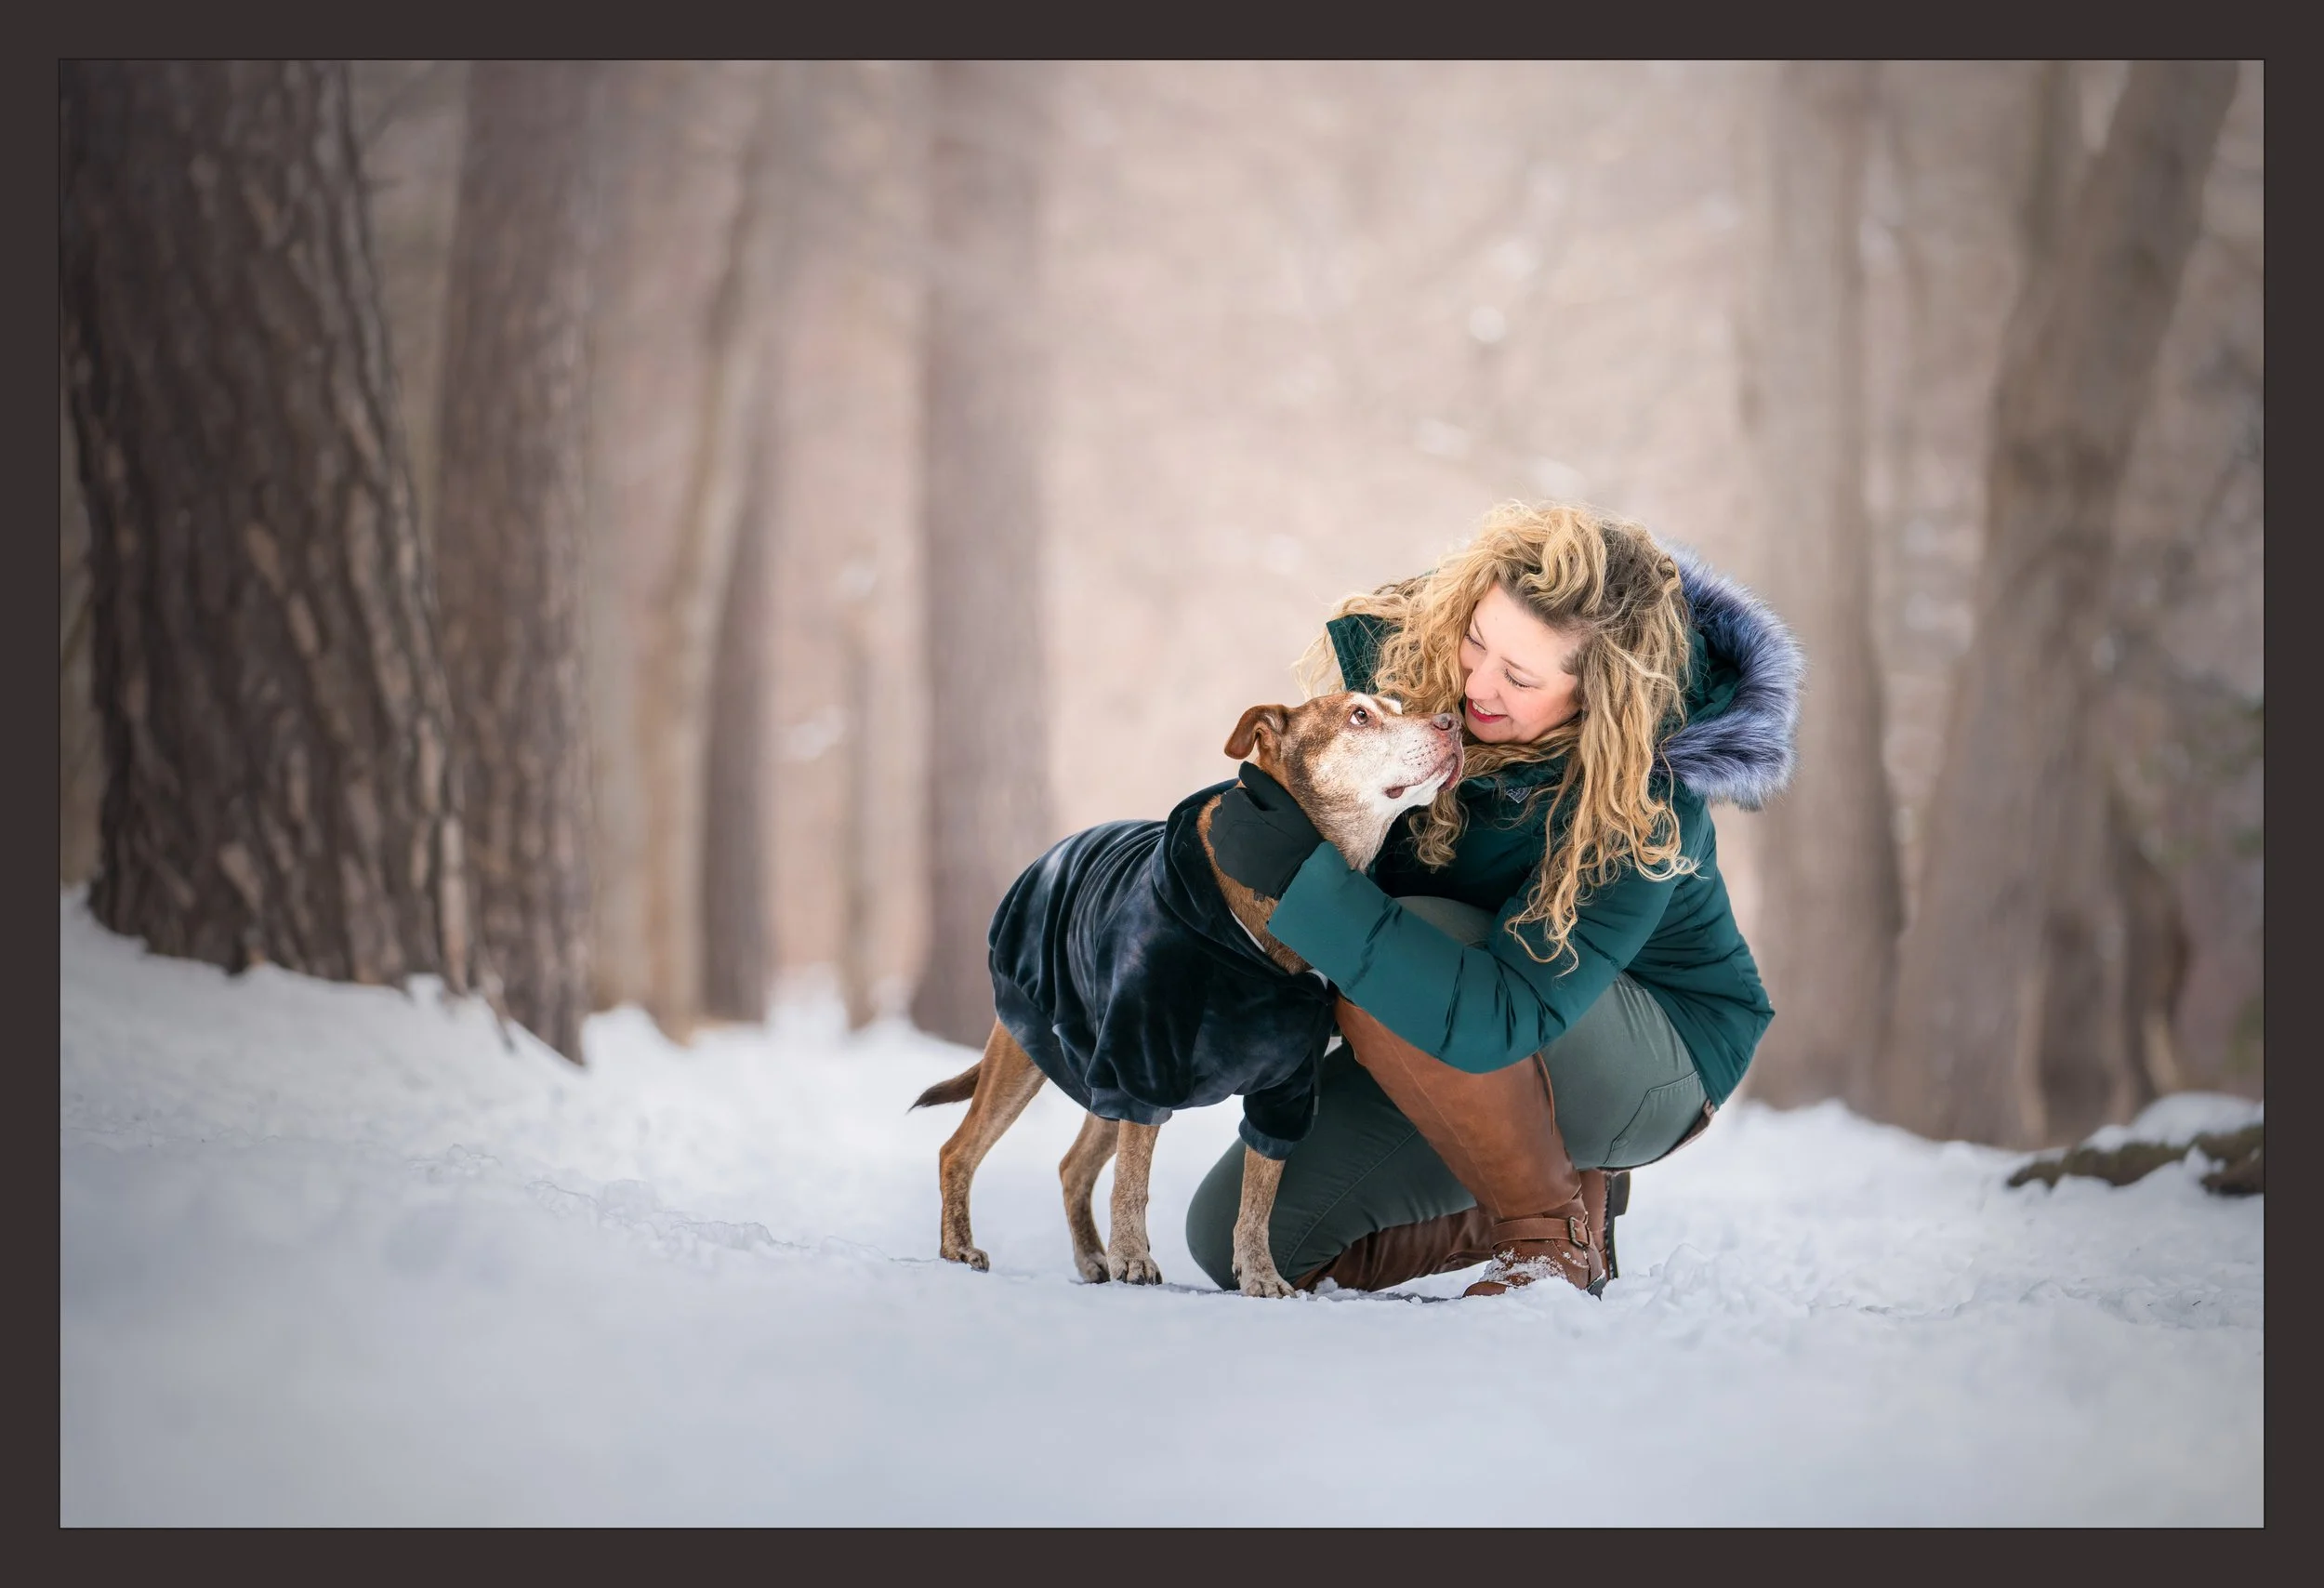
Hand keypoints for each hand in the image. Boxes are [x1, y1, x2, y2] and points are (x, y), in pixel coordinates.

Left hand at [1210, 763, 1326, 896]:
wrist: (1298, 876)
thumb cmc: (1295, 837)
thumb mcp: (1284, 805)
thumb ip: (1261, 784)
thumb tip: (1242, 765)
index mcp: (1237, 811)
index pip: (1231, 795)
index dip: (1249, 799)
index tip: (1265, 809)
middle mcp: (1223, 829)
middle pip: (1222, 811)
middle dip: (1236, 811)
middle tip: (1260, 821)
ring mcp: (1222, 849)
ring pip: (1217, 829)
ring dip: (1229, 827)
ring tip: (1252, 834)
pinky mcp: (1225, 865)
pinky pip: (1219, 847)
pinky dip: (1228, 844)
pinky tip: (1247, 849)